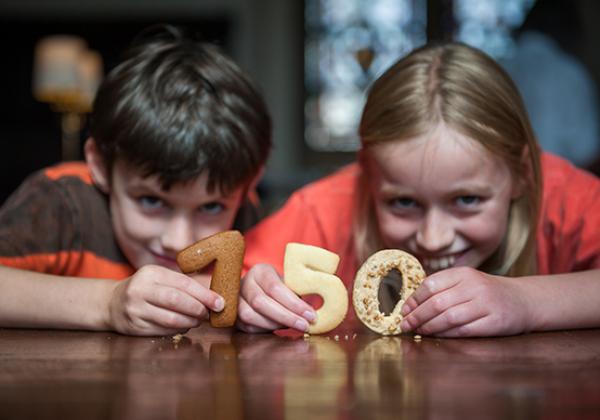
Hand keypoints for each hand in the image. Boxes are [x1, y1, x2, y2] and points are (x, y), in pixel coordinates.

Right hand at [108, 265, 223, 335]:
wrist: (111, 303)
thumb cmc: (146, 289)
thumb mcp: (160, 278)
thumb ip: (183, 284)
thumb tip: (214, 295)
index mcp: (151, 273)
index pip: (183, 283)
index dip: (204, 294)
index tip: (219, 302)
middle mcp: (140, 289)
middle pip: (176, 300)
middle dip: (198, 308)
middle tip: (209, 314)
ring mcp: (135, 309)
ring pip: (170, 318)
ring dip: (190, 321)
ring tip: (198, 320)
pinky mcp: (134, 327)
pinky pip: (162, 330)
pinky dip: (178, 329)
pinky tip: (184, 326)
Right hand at [236, 264, 316, 332]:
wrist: (261, 291)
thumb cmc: (280, 288)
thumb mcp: (289, 284)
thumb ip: (298, 292)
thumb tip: (313, 311)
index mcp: (260, 271)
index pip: (275, 287)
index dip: (293, 304)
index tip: (311, 315)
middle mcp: (244, 282)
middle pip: (261, 302)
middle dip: (286, 316)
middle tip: (304, 325)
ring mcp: (235, 299)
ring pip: (250, 315)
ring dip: (275, 324)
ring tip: (293, 326)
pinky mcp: (234, 315)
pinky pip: (248, 326)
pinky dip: (266, 329)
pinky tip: (279, 328)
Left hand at [400, 267, 532, 336]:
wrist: (523, 300)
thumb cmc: (487, 292)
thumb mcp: (466, 282)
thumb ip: (443, 289)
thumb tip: (411, 305)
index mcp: (464, 273)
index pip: (431, 284)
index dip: (414, 299)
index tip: (404, 310)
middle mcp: (474, 286)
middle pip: (437, 302)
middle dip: (417, 316)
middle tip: (405, 325)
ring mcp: (486, 304)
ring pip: (448, 317)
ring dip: (429, 327)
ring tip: (419, 331)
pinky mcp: (494, 322)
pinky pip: (464, 330)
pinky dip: (447, 334)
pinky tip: (438, 336)